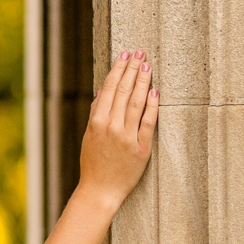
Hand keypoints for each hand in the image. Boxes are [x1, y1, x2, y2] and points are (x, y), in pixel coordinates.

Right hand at [77, 50, 157, 208]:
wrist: (100, 190)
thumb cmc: (93, 163)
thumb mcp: (89, 135)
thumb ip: (96, 113)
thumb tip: (103, 90)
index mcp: (96, 122)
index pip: (109, 88)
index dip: (118, 70)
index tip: (125, 55)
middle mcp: (110, 126)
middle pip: (123, 92)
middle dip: (132, 70)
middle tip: (140, 53)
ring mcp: (126, 137)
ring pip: (136, 103)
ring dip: (142, 82)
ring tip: (147, 65)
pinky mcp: (141, 148)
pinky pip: (148, 123)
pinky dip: (152, 107)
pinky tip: (155, 92)